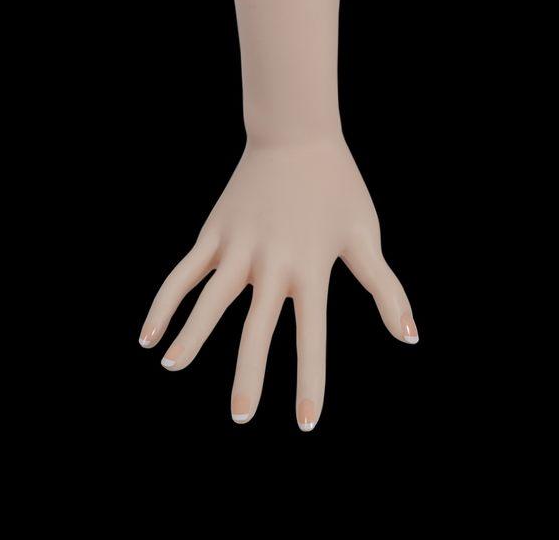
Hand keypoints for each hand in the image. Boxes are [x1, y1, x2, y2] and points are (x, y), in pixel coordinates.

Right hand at [139, 138, 417, 430]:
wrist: (296, 135)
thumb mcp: (366, 236)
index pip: (310, 338)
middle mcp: (272, 264)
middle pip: (256, 329)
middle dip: (248, 377)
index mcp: (311, 270)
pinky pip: (183, 273)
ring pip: (209, 300)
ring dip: (190, 335)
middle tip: (240, 416)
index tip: (305, 423)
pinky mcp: (213, 233)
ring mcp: (237, 248)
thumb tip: (409, 338)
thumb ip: (386, 289)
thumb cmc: (338, 187)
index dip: (310, 382)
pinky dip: (165, 302)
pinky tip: (149, 335)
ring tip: (171, 367)